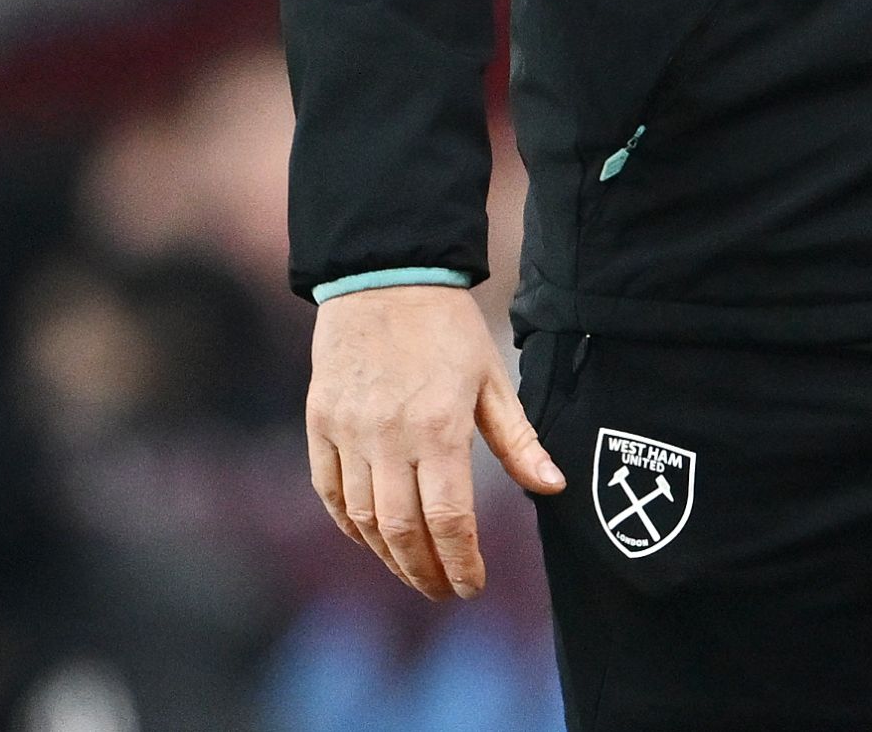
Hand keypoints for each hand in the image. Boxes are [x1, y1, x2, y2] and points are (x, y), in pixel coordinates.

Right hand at [304, 283, 562, 601]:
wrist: (383, 279)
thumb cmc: (448, 329)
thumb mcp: (492, 378)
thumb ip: (519, 440)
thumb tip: (552, 486)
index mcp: (440, 427)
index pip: (450, 517)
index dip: (462, 562)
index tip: (472, 586)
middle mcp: (389, 437)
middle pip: (403, 530)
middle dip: (426, 572)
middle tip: (444, 592)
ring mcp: (348, 434)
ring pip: (364, 520)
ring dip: (389, 556)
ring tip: (415, 572)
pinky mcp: (319, 426)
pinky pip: (330, 494)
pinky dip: (350, 526)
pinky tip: (372, 541)